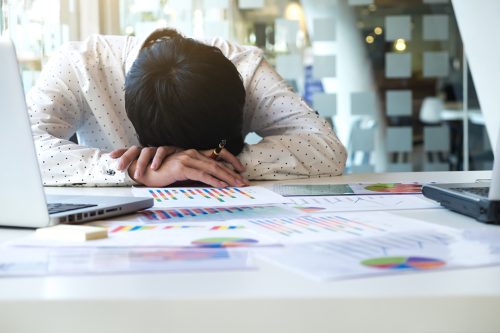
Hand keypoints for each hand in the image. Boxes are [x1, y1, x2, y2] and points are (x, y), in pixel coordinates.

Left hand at [110, 146, 180, 178]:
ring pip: (147, 151)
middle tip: (119, 167)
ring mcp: (160, 149)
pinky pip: (162, 150)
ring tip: (138, 175)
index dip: (120, 152)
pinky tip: (154, 167)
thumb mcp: (155, 172)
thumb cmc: (171, 169)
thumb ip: (145, 173)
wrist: (190, 163)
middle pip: (135, 149)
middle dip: (126, 157)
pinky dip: (157, 159)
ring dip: (141, 163)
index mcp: (145, 154)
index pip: (130, 151)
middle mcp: (151, 150)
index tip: (110, 156)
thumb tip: (130, 178)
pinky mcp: (171, 148)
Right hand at [129, 149, 249, 187]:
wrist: (145, 172)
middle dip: (233, 173)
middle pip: (218, 163)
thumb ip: (196, 173)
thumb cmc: (163, 173)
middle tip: (244, 182)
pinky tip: (222, 185)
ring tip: (237, 184)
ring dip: (227, 177)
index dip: (232, 161)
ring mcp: (187, 159)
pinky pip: (202, 174)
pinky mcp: (182, 167)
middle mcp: (192, 153)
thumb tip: (212, 181)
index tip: (242, 170)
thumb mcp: (183, 172)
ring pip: (213, 168)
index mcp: (194, 153)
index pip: (218, 154)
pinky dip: (214, 180)